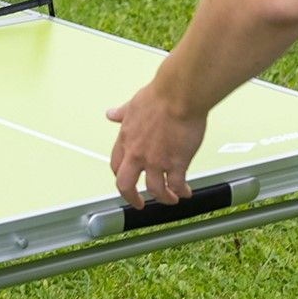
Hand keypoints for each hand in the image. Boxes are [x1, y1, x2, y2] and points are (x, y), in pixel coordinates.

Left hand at [107, 82, 206, 209]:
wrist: (178, 95)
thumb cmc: (159, 96)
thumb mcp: (133, 104)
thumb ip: (122, 113)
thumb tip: (111, 114)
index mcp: (126, 139)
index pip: (115, 165)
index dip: (120, 176)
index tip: (126, 181)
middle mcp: (137, 153)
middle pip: (125, 185)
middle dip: (132, 198)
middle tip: (139, 203)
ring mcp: (156, 160)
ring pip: (154, 190)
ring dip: (163, 198)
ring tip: (171, 198)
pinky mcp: (176, 163)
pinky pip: (177, 186)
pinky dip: (181, 192)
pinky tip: (186, 191)